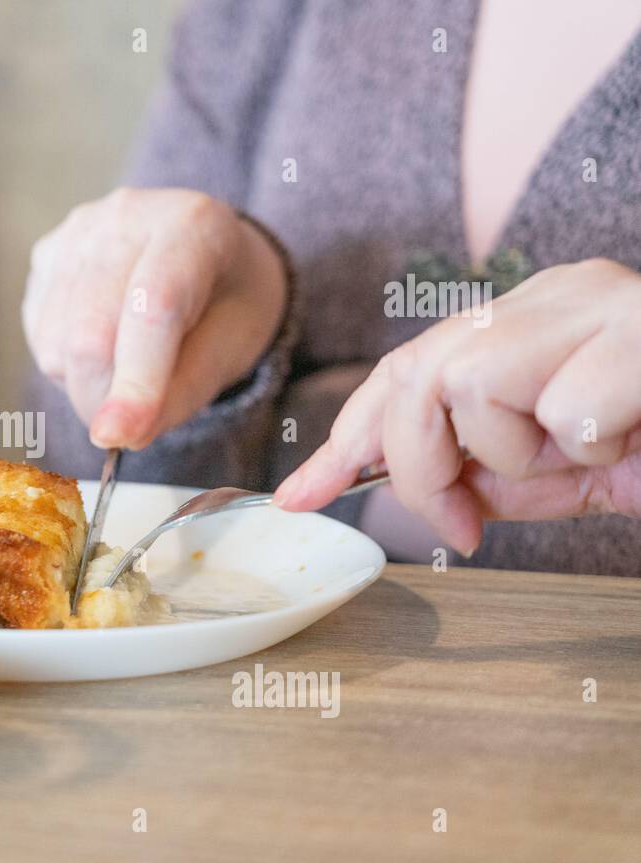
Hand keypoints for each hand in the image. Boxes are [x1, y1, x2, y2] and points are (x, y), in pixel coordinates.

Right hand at [22, 187, 286, 448]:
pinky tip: (104, 344)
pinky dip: (66, 364)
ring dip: (85, 384)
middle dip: (103, 398)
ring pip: (56, 342)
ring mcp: (78, 231)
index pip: (153, 308)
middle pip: (90, 333)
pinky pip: (39, 334)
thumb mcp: (231, 349)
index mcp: (193, 225)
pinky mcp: (46, 253)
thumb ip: (182, 392)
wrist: (207, 256)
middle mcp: (126, 216)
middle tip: (131, 423)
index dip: (135, 380)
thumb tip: (119, 433)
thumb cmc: (226, 304)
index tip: (117, 437)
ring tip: (128, 368)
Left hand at [274, 258, 640, 553]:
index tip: (300, 497)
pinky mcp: (639, 331)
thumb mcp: (562, 470)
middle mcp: (555, 294)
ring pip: (469, 388)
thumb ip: (484, 468)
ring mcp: (600, 302)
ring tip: (587, 460)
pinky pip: (560, 410)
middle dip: (417, 469)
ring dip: (515, 459)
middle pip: (413, 376)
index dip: (345, 440)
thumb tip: (404, 487)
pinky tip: (634, 438)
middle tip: (464, 524)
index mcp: (528, 319)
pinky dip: (587, 449)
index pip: (404, 370)